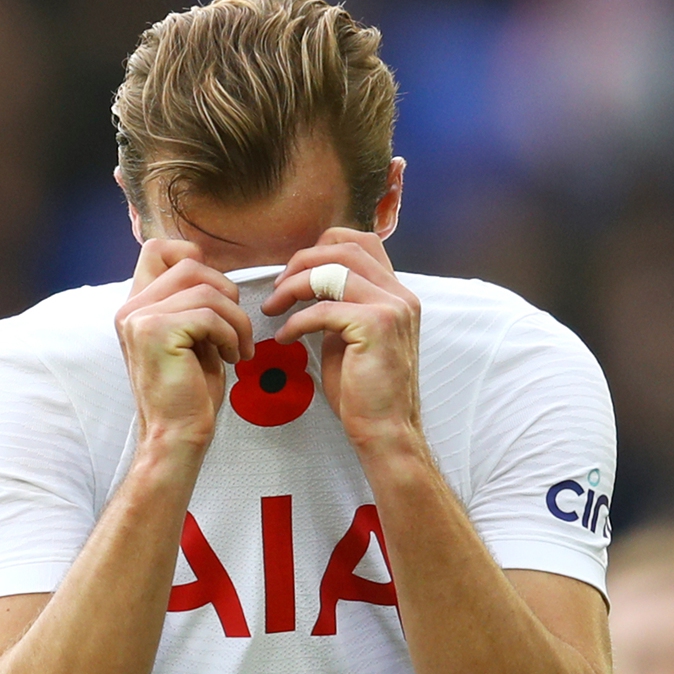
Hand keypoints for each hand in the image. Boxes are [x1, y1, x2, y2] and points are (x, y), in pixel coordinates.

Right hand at [115, 239, 253, 449]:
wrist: (176, 435)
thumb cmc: (190, 393)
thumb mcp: (193, 338)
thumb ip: (194, 304)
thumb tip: (219, 277)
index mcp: (136, 306)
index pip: (157, 249)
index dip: (193, 259)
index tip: (217, 297)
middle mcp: (131, 308)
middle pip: (190, 265)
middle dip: (226, 294)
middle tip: (237, 330)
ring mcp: (139, 318)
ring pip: (206, 290)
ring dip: (235, 320)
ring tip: (238, 349)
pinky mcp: (156, 332)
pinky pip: (210, 315)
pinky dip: (231, 335)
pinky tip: (232, 358)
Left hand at [261, 229, 422, 454]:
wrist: (384, 430)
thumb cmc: (363, 392)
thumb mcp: (349, 338)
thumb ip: (338, 307)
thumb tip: (307, 287)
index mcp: (396, 294)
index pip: (360, 242)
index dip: (321, 249)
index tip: (294, 275)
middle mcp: (400, 294)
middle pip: (344, 247)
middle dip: (301, 262)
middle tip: (276, 289)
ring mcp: (392, 307)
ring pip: (332, 270)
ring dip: (294, 286)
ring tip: (274, 308)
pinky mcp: (376, 326)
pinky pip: (323, 309)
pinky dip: (296, 321)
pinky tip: (284, 337)